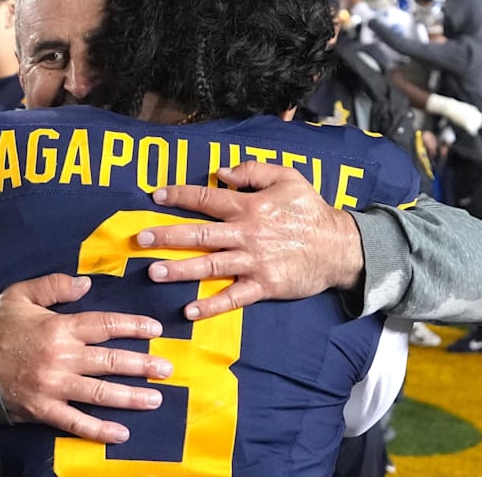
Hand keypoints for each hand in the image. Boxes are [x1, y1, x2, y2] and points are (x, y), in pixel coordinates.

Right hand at [0, 274, 172, 443]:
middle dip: (142, 365)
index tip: (155, 330)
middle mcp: (60, 358)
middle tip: (167, 369)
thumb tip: (86, 284)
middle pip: (110, 361)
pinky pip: (76, 422)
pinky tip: (122, 433)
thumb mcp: (19, 295)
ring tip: (156, 398)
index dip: (133, 326)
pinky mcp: (43, 410)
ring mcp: (53, 386)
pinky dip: (99, 430)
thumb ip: (54, 286)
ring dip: (130, 396)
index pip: (105, 325)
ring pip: (99, 392)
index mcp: (58, 328)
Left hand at [136, 161, 363, 320]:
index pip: (208, 198)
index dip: (180, 195)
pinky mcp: (264, 286)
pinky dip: (211, 305)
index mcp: (250, 206)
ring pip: (211, 265)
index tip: (156, 196)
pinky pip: (233, 297)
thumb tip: (221, 172)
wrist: (340, 246)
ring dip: (180, 269)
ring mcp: (254, 262)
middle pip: (201, 234)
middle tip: (141, 239)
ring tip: (154, 272)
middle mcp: (247, 234)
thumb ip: (253, 170)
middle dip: (168, 236)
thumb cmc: (310, 210)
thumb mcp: (288, 177)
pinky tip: (189, 311)